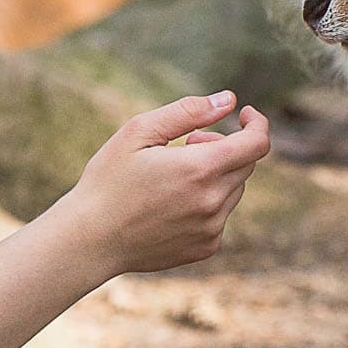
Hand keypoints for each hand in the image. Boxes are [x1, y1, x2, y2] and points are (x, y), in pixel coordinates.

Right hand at [60, 91, 270, 274]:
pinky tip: (171, 204)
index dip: (256, 124)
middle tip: (187, 145)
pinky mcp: (206, 247)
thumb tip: (229, 100)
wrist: (91, 239)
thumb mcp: (139, 132)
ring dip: (215, 175)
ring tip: (173, 177)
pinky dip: (207, 202)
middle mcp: (212, 202)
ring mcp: (211, 229)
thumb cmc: (109, 180)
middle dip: (223, 147)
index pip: (257, 144)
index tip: (243, 115)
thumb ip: (188, 111)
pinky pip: (221, 215)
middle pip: (245, 164)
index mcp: (200, 169)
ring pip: (234, 189)